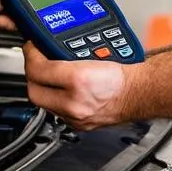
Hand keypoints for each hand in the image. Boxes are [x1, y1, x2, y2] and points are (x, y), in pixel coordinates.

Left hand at [23, 43, 144, 129]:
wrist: (140, 92)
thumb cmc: (125, 73)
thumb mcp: (94, 51)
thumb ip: (67, 49)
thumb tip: (47, 45)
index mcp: (79, 80)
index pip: (38, 69)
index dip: (31, 55)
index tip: (32, 48)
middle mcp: (75, 102)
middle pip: (33, 91)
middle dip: (30, 75)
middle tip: (35, 61)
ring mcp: (76, 117)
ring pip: (43, 104)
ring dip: (41, 87)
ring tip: (46, 73)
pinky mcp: (79, 125)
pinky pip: (55, 112)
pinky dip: (54, 99)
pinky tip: (59, 89)